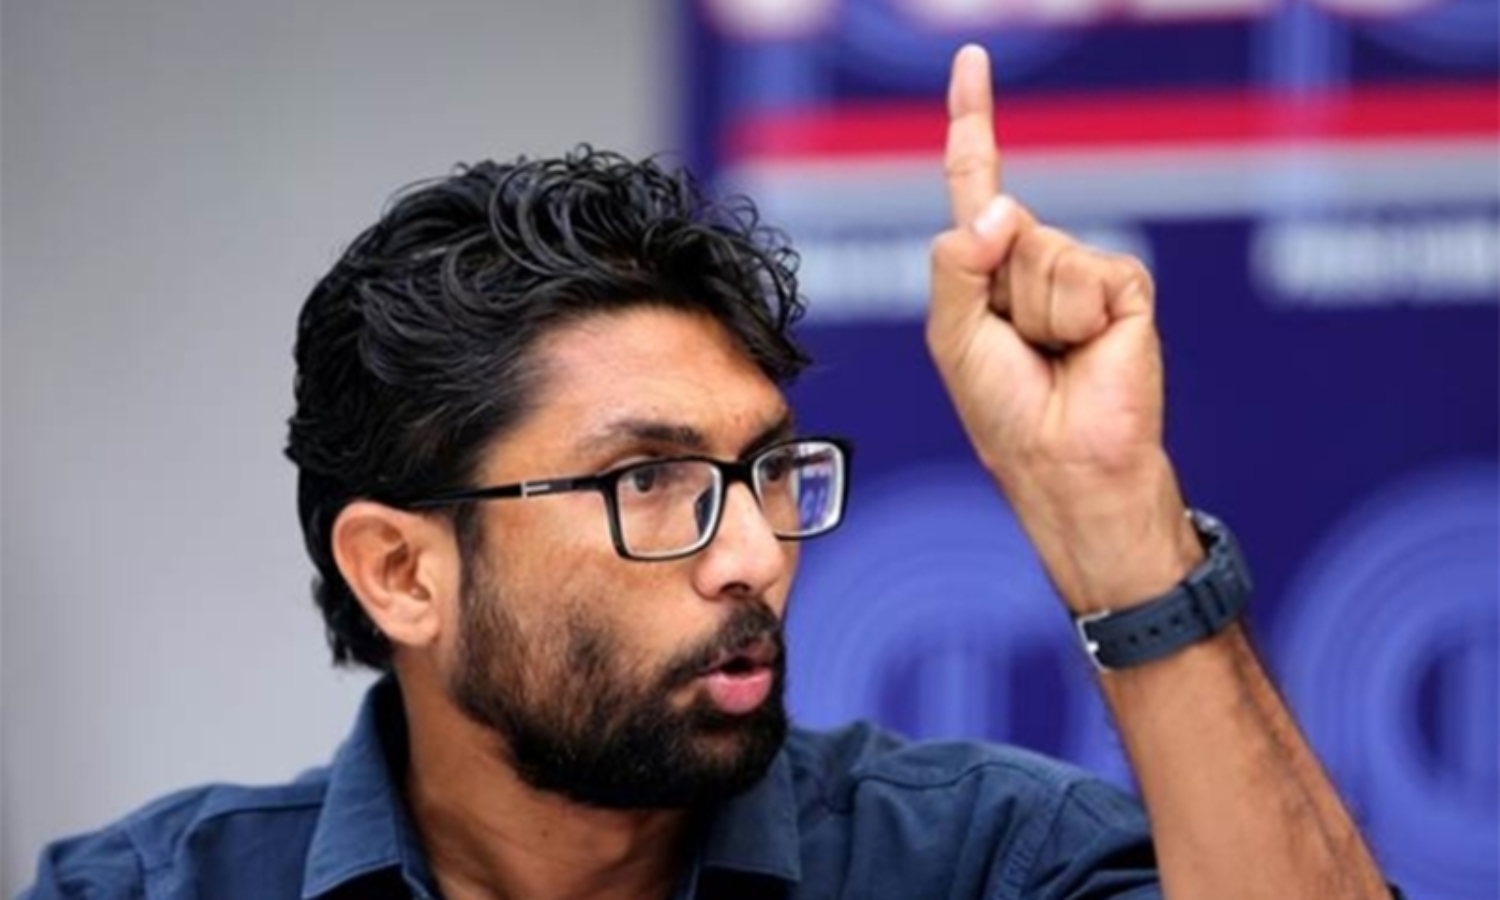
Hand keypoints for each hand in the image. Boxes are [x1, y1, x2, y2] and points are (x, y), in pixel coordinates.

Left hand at [927, 45, 1200, 613]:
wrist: (1065, 462)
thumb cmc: (1005, 410)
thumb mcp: (953, 336)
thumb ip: (956, 265)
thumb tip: (1001, 207)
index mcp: (988, 270)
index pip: (977, 180)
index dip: (972, 121)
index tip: (970, 61)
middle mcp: (1035, 262)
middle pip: (1002, 222)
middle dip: (995, 287)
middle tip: (1018, 347)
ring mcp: (1082, 272)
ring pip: (1041, 249)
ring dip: (1034, 311)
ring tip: (1052, 354)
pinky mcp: (1125, 288)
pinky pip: (1086, 271)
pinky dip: (1075, 316)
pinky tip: (1088, 349)